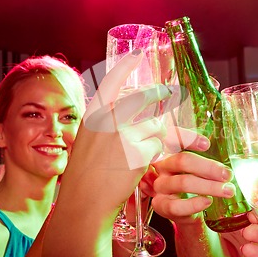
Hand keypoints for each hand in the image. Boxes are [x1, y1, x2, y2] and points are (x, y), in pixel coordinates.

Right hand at [62, 49, 170, 208]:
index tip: (137, 55)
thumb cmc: (85, 173)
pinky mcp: (140, 151)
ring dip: (158, 137)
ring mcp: (125, 133)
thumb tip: (131, 110)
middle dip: (162, 95)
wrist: (85, 201)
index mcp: (94, 114)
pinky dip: (154, 155)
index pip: (112, 81)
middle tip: (172, 93)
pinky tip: (140, 165)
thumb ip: (106, 123)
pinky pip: (158, 147)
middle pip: (145, 99)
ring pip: (156, 126)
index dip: (126, 66)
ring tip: (141, 150)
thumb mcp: (88, 139)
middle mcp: (109, 118)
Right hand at [151, 129, 236, 224]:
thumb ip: (205, 159)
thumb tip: (218, 157)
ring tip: (226, 190)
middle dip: (208, 167)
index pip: (172, 138)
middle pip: (181, 161)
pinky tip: (208, 201)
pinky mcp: (161, 206)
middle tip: (227, 174)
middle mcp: (161, 166)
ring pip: (182, 183)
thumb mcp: (197, 167)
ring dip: (208, 187)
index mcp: (169, 151)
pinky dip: (194, 204)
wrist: (184, 209)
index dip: (188, 138)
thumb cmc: (192, 183)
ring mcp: (159, 186)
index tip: (206, 144)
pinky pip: (176, 206)